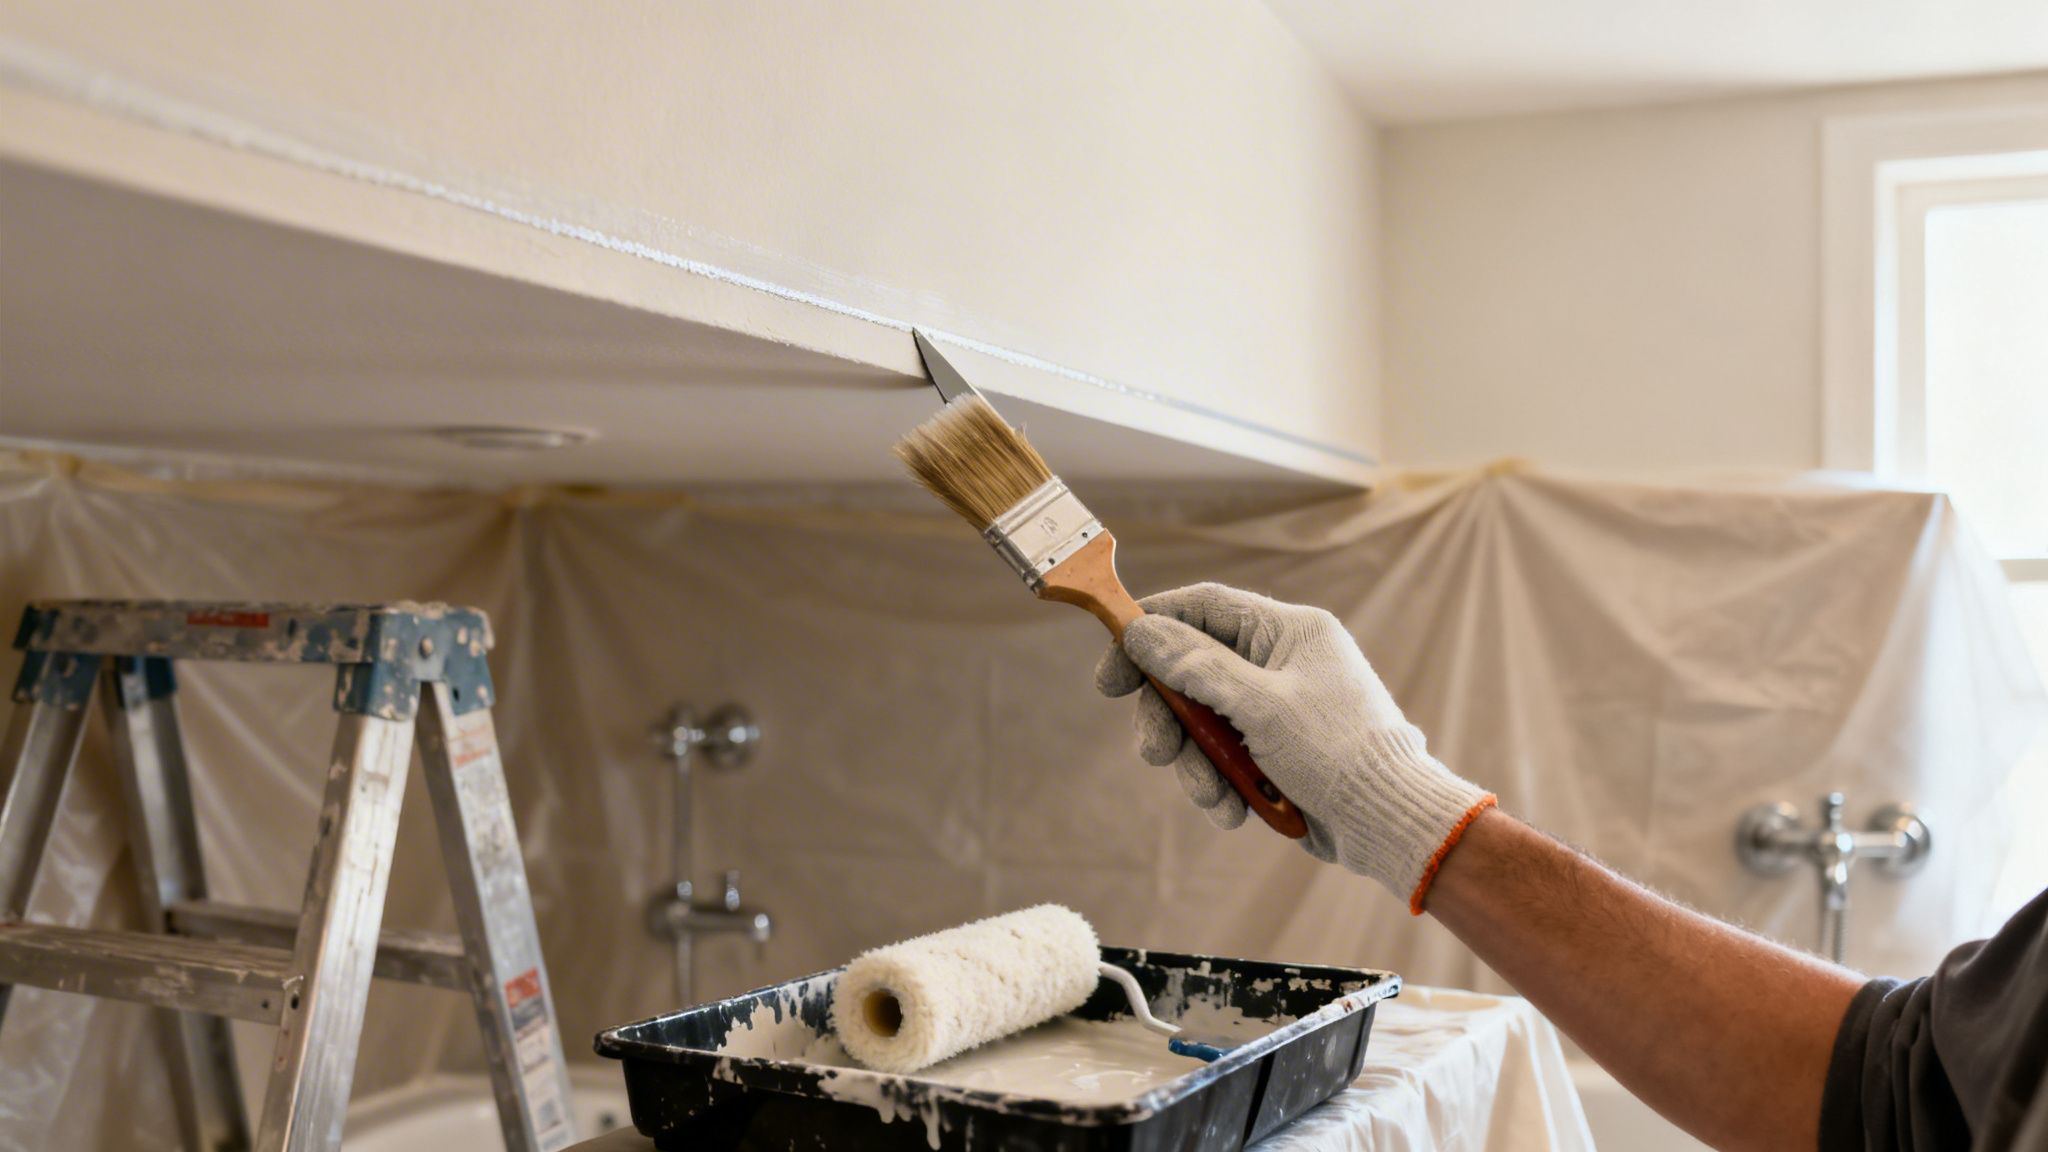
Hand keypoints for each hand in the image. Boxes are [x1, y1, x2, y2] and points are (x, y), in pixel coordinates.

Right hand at [1095, 583, 1493, 909]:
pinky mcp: (1274, 749)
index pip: (1203, 608)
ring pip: (1203, 722)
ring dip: (1197, 763)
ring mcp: (1276, 707)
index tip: (1112, 671)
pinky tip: (1236, 809)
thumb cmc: (1339, 752)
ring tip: (1215, 797)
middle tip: (1155, 752)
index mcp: (1288, 631)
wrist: (1388, 822)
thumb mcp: (1261, 706)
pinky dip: (1221, 782)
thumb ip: (1198, 667)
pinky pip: (1224, 756)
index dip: (1150, 630)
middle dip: (1169, 716)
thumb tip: (1142, 631)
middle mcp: (1279, 662)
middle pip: (1192, 671)